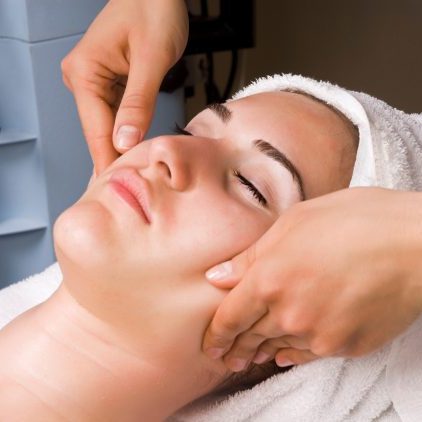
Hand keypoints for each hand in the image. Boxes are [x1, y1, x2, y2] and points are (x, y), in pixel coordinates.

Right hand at [61, 0, 187, 173]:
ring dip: (122, 148)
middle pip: (98, 131)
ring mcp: (92, 82)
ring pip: (107, 126)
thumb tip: (124, 142)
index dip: (109, 161)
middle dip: (116, 158)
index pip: (96, 130)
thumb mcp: (152, 58)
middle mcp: (81, 78)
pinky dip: (126, 132)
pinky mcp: (106, 83)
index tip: (117, 189)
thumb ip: (138, 102)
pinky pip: (114, 115)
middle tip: (131, 189)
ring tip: (135, 175)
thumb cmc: (154, 10)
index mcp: (85, 72)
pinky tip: (135, 150)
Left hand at [202, 187, 421, 371]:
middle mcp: (289, 312)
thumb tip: (219, 277)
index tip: (210, 344)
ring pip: (279, 346)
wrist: (415, 243)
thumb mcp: (295, 221)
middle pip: (251, 336)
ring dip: (262, 351)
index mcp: (271, 278)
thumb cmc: (356, 219)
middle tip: (225, 357)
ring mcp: (319, 333)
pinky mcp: (347, 345)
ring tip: (250, 356)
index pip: (230, 317)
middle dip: (235, 347)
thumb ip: (252, 255)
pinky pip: (309, 353)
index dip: (216, 334)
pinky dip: (293, 353)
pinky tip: (285, 353)